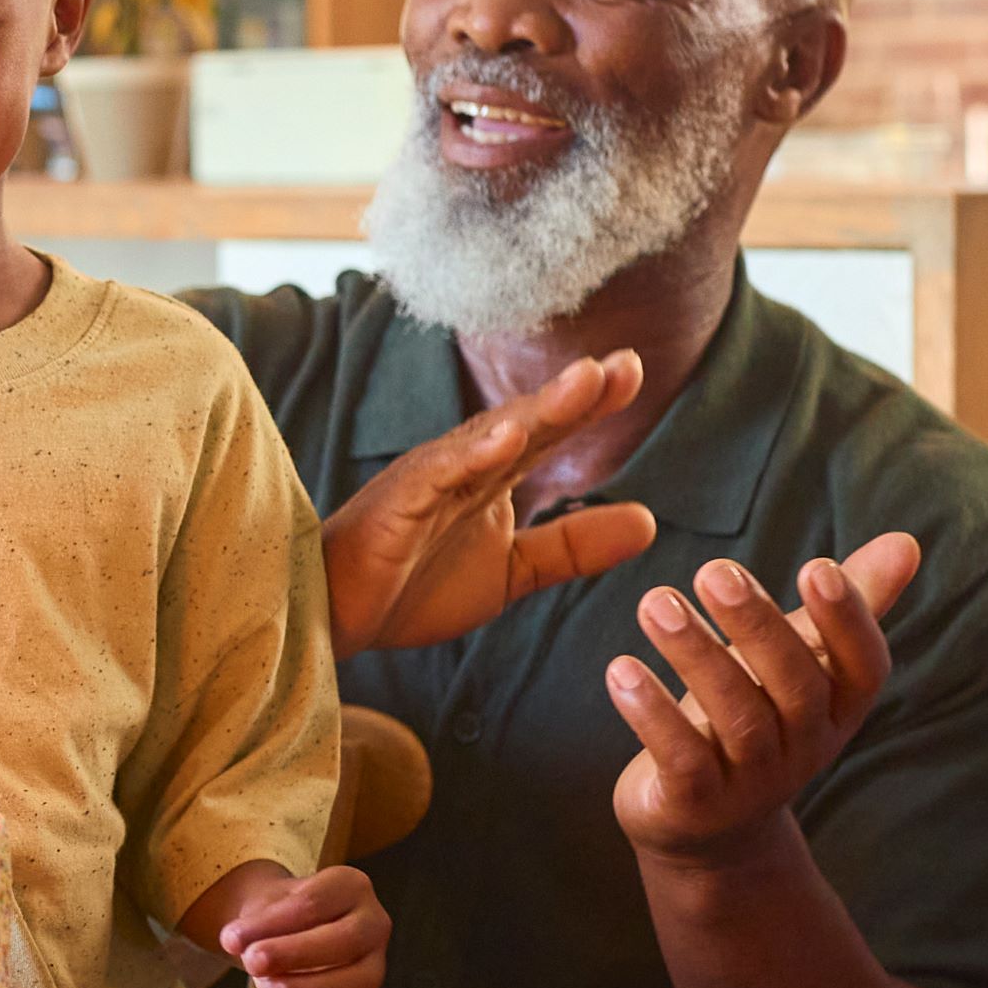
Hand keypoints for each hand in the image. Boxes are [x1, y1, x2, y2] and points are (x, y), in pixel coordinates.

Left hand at [187, 861, 389, 987]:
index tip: (232, 938)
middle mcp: (373, 922)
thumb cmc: (280, 917)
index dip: (272, 922)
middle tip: (252, 962)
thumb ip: (254, 924)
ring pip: (357, 981)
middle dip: (295, 954)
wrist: (290, 934)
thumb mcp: (264, 908)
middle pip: (345, 939)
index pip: (314, 902)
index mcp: (351, 886)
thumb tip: (238, 944)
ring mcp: (376, 963)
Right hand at [323, 351, 659, 655]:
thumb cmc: (414, 586)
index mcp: (490, 477)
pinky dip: (471, 455)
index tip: (633, 372)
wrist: (336, 622)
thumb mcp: (513, 571)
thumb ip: (573, 546)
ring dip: (536, 409)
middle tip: (624, 365)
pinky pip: (437, 476)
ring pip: (487, 438)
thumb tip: (650, 521)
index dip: (590, 404)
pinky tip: (507, 438)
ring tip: (583, 382)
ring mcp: (427, 483)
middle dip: (574, 393)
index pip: (547, 432)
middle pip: (525, 422)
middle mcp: (462, 468)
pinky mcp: (396, 507)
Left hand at [605, 537, 916, 861]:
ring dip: (695, 655)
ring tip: (654, 602)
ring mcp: (753, 781)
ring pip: (736, 717)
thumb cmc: (760, 716)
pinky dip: (652, 712)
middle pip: (795, 686)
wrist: (707, 828)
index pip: (864, 666)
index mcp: (838, 707)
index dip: (847, 621)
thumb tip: (907, 541)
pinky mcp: (696, 804)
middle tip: (714, 571)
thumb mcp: (801, 660)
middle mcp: (805, 747)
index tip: (817, 566)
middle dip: (757, 625)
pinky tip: (621, 668)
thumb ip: (850, 602)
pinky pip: (682, 757)